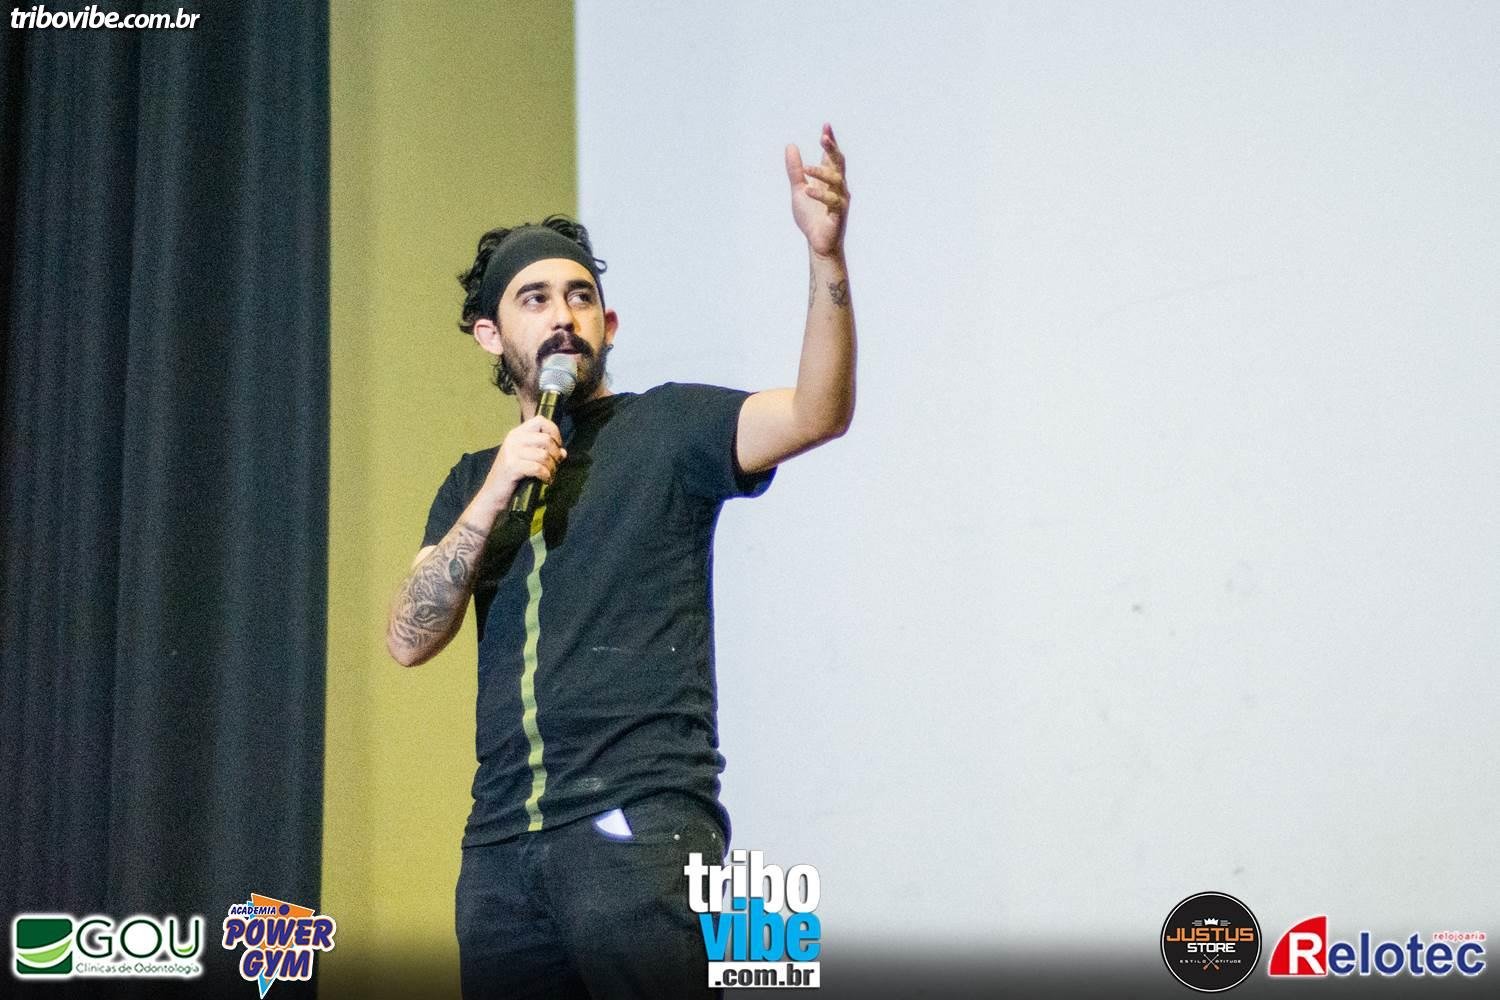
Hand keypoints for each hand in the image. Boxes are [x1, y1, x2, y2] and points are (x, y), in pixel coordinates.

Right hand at [487, 415, 564, 498]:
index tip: (557, 447)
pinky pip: (538, 468)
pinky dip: (546, 476)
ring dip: (552, 468)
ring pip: (544, 455)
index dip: (554, 432)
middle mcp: (513, 440)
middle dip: (556, 454)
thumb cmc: (513, 478)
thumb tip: (563, 452)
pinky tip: (546, 481)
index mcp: (516, 434)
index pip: (541, 420)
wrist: (492, 495)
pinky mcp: (511, 467)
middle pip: (546, 439)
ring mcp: (511, 452)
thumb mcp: (528, 461)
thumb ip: (545, 453)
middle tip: (555, 465)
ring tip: (550, 475)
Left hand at [785, 123, 848, 258]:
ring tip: (806, 169)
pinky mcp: (839, 214)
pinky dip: (821, 195)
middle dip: (832, 149)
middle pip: (838, 163)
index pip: (831, 157)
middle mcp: (838, 187)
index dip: (830, 142)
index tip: (826, 126)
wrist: (816, 243)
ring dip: (821, 173)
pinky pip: (833, 201)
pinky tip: (808, 191)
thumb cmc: (810, 216)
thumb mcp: (798, 189)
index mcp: (828, 180)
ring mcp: (840, 200)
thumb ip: (795, 170)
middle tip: (823, 137)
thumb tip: (790, 146)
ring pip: (836, 180)